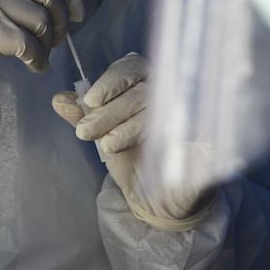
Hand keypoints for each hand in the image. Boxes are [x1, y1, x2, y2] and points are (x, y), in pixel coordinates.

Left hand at [52, 53, 215, 230]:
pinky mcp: (210, 140)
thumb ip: (84, 117)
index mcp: (150, 85)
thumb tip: (58, 99)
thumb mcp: (105, 136)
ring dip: (127, 126)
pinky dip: (161, 138)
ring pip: (160, 109)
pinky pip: (186, 131)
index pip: (132, 68)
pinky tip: (141, 150)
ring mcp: (195, 116)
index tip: (90, 101)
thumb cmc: (134, 160)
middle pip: (142, 90)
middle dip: (110, 111)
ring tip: (106, 146)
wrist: (159, 201)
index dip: (111, 81)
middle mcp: (175, 95)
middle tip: (85, 132)